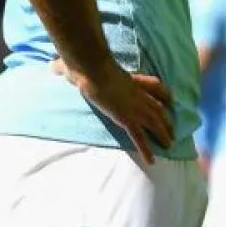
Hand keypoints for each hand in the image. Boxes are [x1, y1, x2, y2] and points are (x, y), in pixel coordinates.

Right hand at [50, 59, 172, 167]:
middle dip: (167, 120)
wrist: (92, 69)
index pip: (155, 86)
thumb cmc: (87, 66)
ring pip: (155, 122)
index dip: (165, 95)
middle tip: (173, 131)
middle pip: (159, 107)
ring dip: (164, 134)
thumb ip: (69, 68)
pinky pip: (140, 137)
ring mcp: (134, 107)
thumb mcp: (82, 66)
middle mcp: (137, 94)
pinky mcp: (126, 119)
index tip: (170, 101)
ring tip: (170, 145)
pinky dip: (147, 150)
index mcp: (131, 81)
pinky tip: (152, 161)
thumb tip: (52, 66)